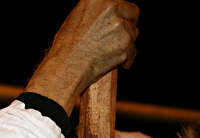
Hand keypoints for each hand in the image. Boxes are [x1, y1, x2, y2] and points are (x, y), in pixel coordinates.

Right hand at [25, 0, 138, 114]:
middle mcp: (110, 7)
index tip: (120, 20)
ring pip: (133, 33)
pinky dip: (128, 58)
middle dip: (128, 25)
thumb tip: (103, 16)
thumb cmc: (65, 49)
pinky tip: (119, 62)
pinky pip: (133, 50)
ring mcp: (119, 25)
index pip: (119, 2)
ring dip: (126, 43)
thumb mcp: (74, 20)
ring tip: (111, 53)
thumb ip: (94, 14)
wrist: (66, 68)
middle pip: (132, 13)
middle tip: (120, 37)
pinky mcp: (125, 42)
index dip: (121, 13)